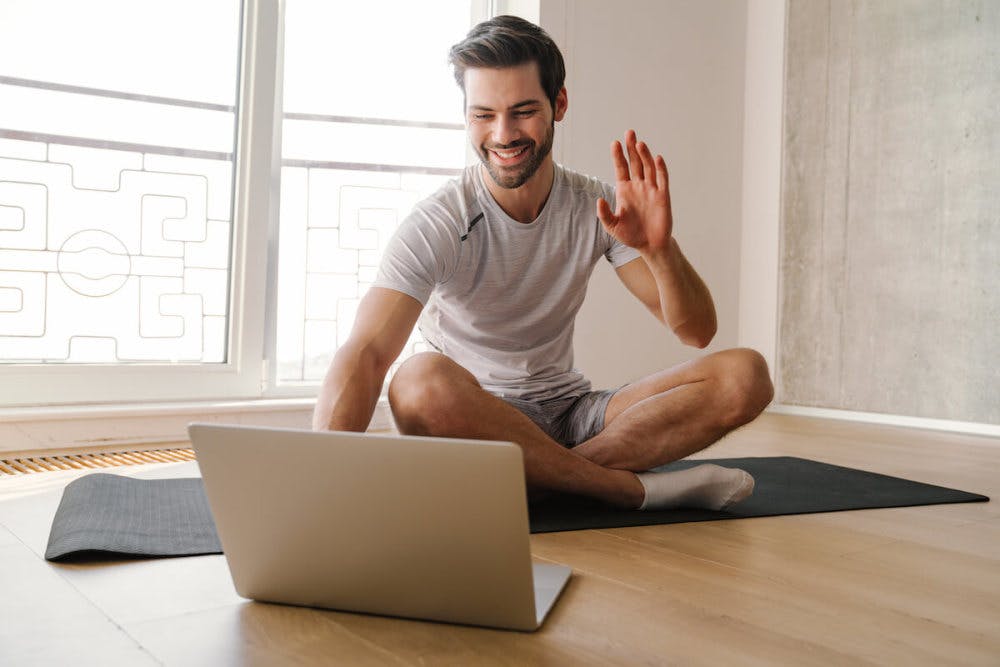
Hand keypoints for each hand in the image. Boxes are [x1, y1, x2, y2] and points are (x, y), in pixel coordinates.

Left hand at [596, 130, 672, 254]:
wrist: (649, 244)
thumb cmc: (630, 234)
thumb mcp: (612, 226)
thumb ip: (605, 214)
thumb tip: (599, 200)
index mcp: (624, 190)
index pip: (621, 168)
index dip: (618, 156)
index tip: (614, 143)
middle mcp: (638, 186)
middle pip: (635, 163)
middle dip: (631, 148)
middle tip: (629, 133)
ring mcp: (651, 189)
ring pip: (648, 168)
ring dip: (644, 155)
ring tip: (639, 143)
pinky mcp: (662, 196)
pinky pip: (662, 179)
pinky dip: (660, 168)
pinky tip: (657, 158)